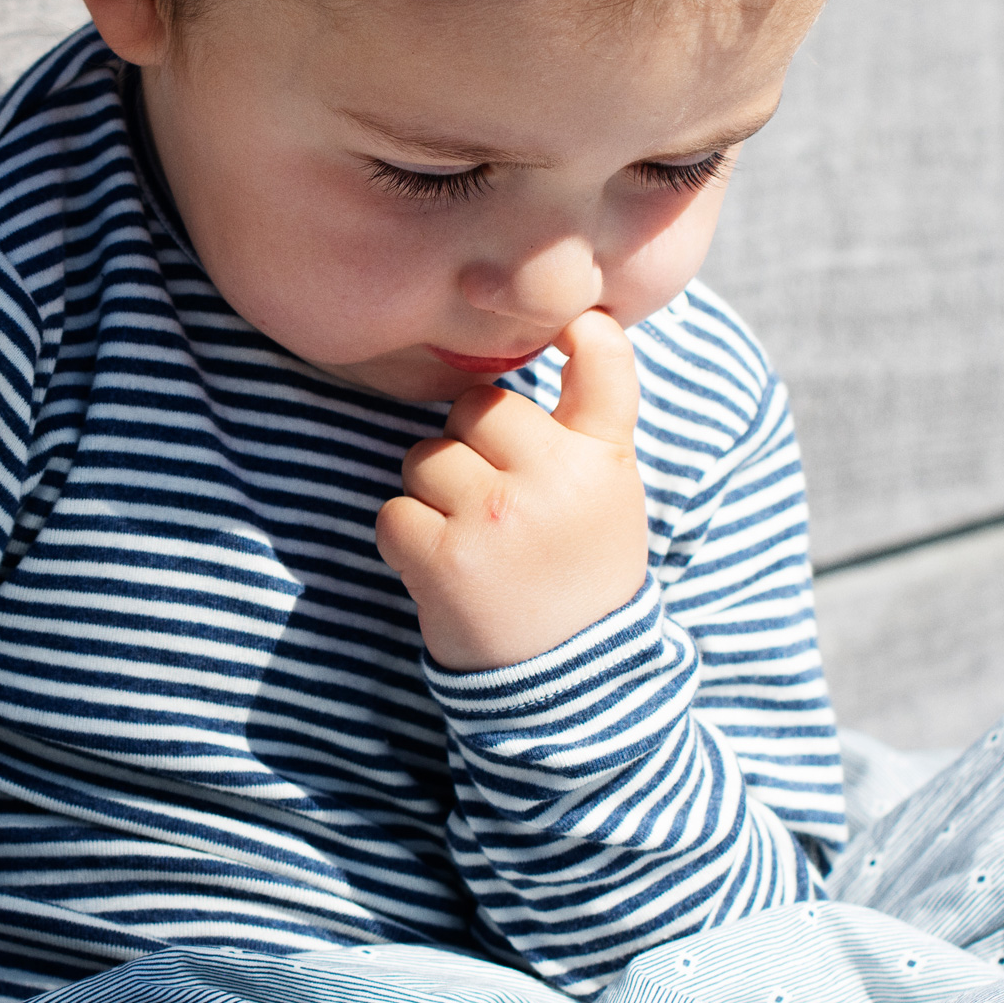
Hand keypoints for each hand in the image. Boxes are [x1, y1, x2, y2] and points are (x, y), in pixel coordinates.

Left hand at [374, 312, 649, 671]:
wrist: (568, 682)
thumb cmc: (578, 572)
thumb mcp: (610, 495)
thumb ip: (590, 418)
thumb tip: (577, 320)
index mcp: (606, 460)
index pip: (606, 366)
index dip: (584, 333)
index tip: (570, 326)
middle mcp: (556, 480)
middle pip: (476, 408)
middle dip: (470, 447)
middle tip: (498, 506)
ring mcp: (498, 516)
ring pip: (425, 459)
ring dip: (433, 497)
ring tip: (473, 544)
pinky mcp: (445, 557)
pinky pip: (393, 512)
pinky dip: (405, 541)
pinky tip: (443, 570)